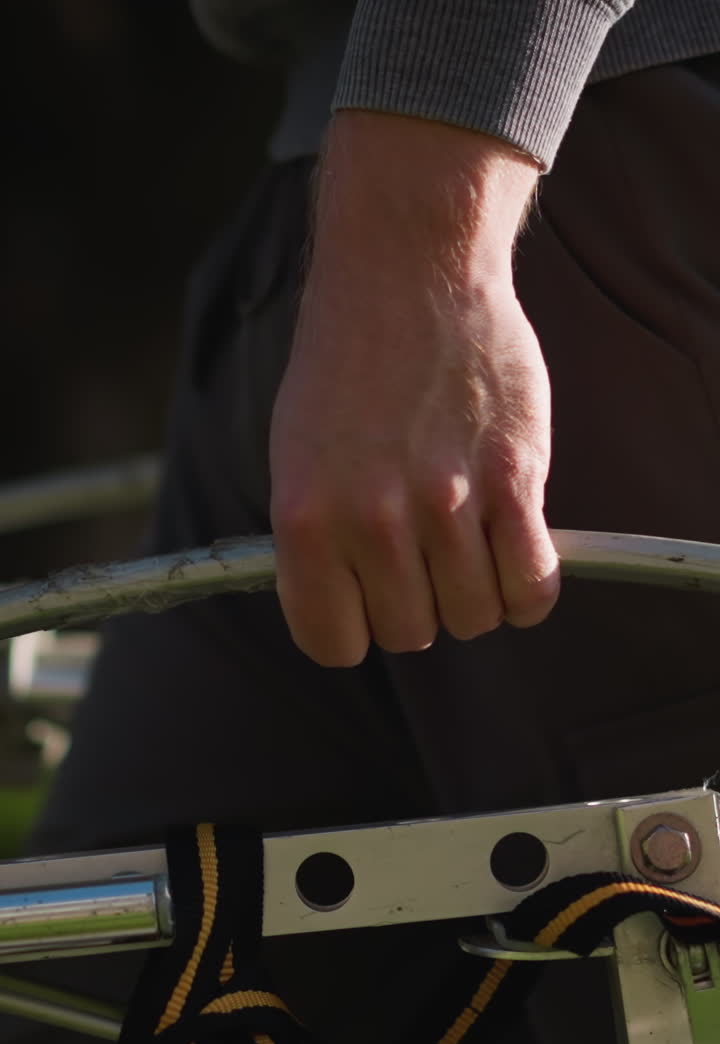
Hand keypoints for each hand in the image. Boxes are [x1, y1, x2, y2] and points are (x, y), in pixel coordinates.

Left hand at [269, 112, 559, 665]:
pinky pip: (532, 584)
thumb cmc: (347, 368)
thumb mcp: (295, 457)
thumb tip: (347, 615)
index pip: (332, 643)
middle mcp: (370, 520)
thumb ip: (316, 543)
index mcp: (303, 520)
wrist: (407, 272)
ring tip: (470, 544)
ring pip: (474, 616)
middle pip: (409, 635)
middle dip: (419, 607)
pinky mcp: (512, 478)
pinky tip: (518, 552)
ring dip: (476, 594)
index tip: (370, 604)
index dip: (355, 630)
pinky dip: (529, 587)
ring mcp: (445, 501)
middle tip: (425, 559)